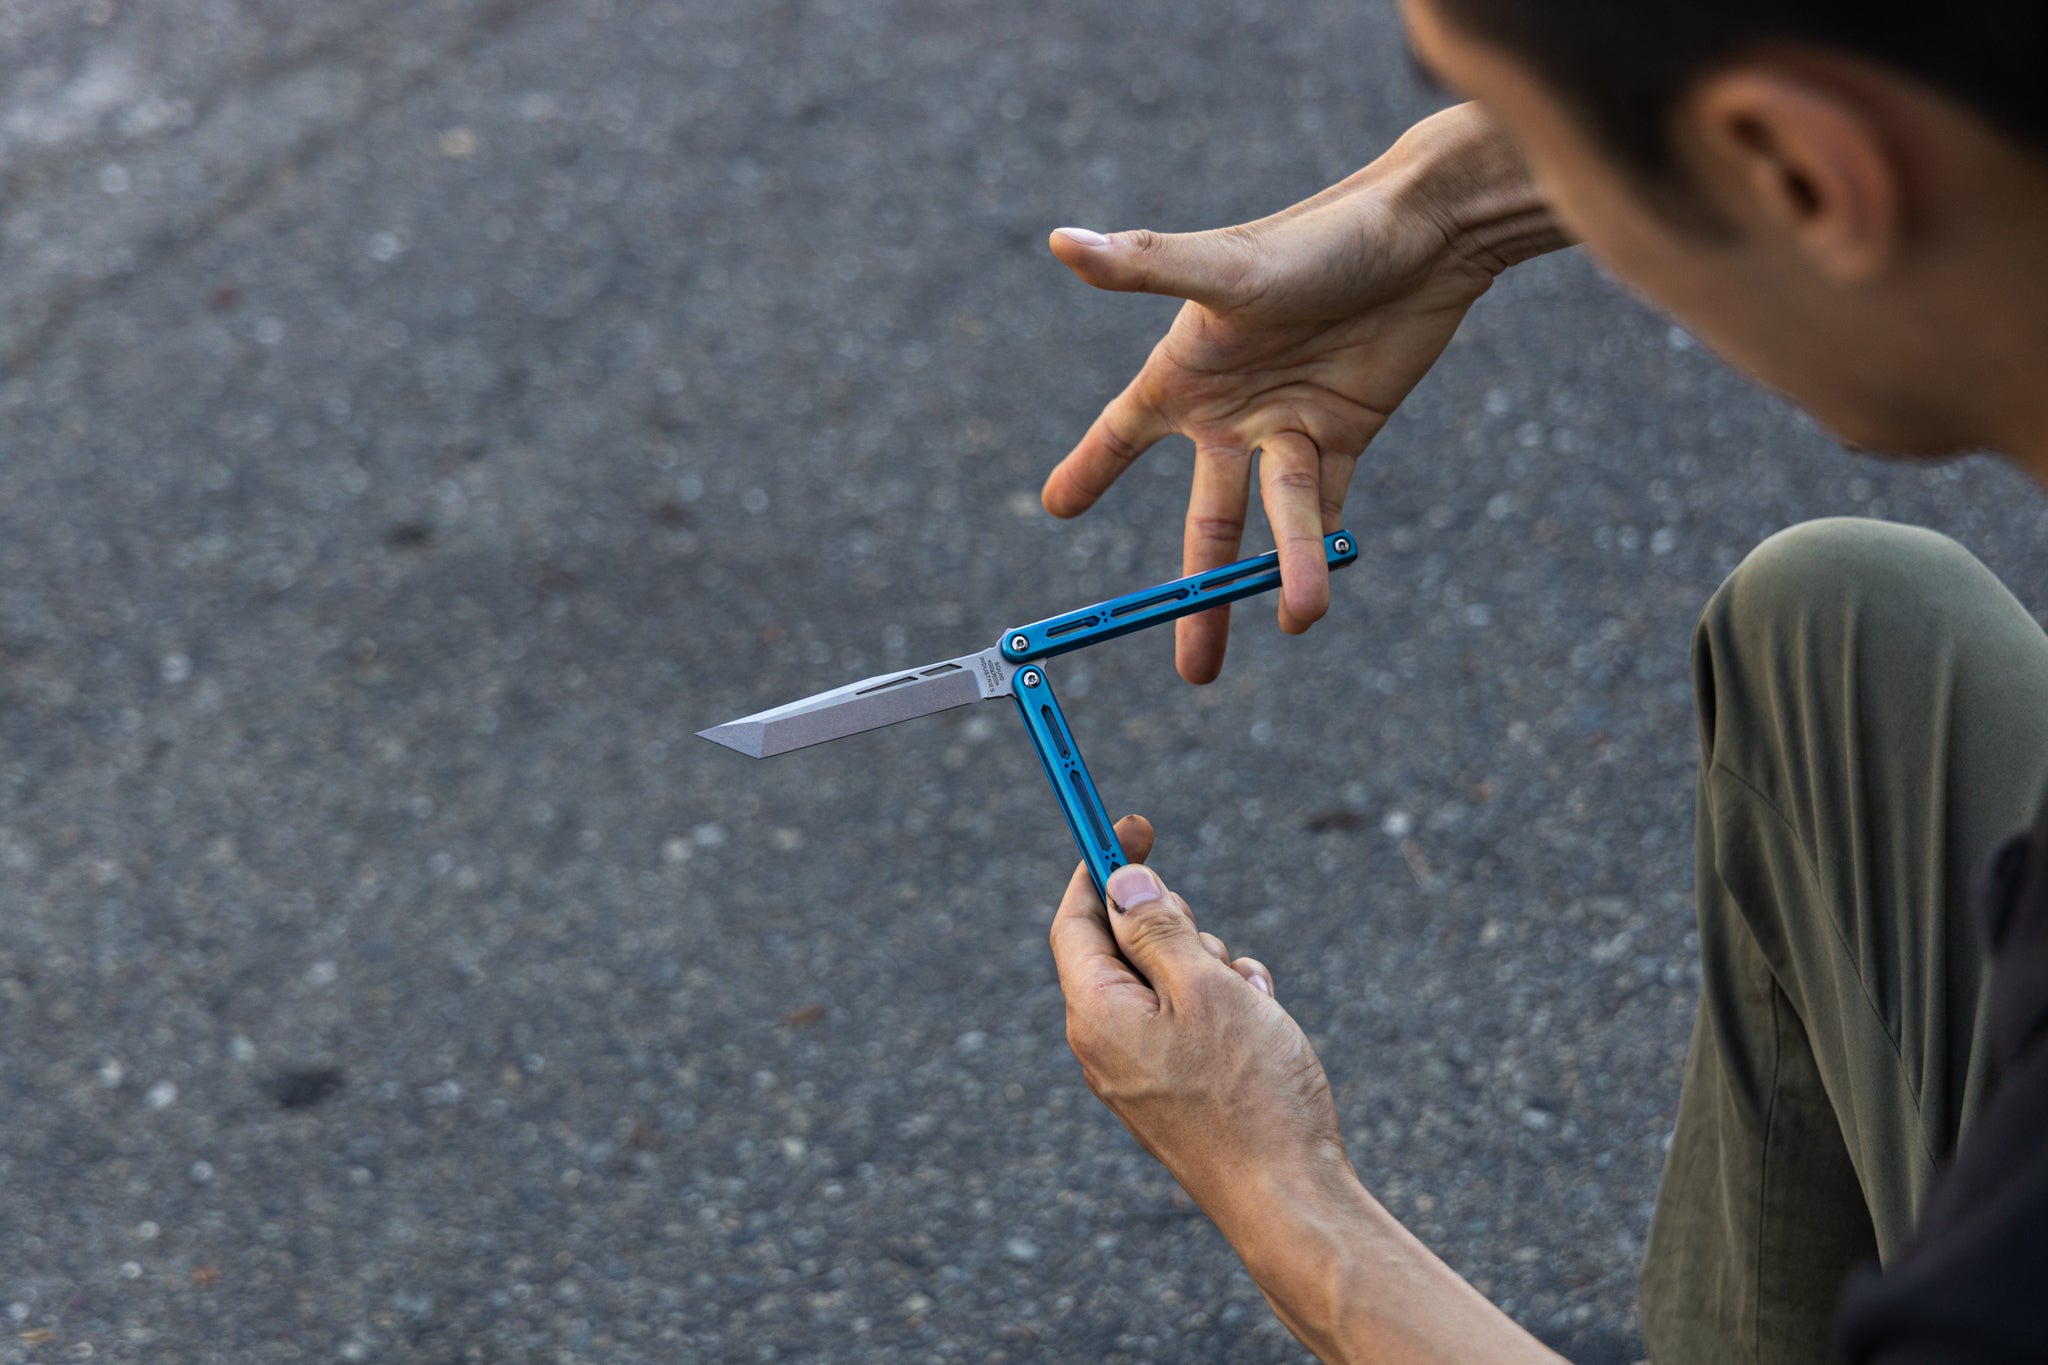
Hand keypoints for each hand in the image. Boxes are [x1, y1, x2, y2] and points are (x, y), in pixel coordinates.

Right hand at [1044, 104, 1564, 682]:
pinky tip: (1314, 599)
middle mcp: (1230, 410)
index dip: (1089, 471)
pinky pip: (1327, 507)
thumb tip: (1059, 240)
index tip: (1055, 508)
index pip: (1121, 435)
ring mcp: (1288, 426)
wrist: (1422, 231)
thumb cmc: (1316, 237)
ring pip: (1274, 522)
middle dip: (1193, 594)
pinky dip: (1321, 551)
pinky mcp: (1344, 432)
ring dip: (1283, 574)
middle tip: (1191, 672)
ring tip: (1295, 625)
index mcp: (1186, 372)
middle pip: (1203, 522)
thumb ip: (1142, 266)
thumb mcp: (1226, 266)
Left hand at [1049, 815, 1351, 1230]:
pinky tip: (1261, 1030)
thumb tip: (1119, 883)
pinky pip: (1187, 1023)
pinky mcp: (1171, 1092)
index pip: (1076, 918)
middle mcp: (1103, 1043)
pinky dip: (1224, 1009)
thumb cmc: (1249, 1093)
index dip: (1102, 864)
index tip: (1136, 825)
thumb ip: (1158, 928)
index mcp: (1094, 1012)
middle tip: (1213, 945)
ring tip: (1251, 1003)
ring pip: (1166, 981)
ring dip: (1211, 969)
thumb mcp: (1206, 987)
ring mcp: (1136, 1071)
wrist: (1288, 1200)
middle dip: (1174, 926)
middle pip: (1122, 945)